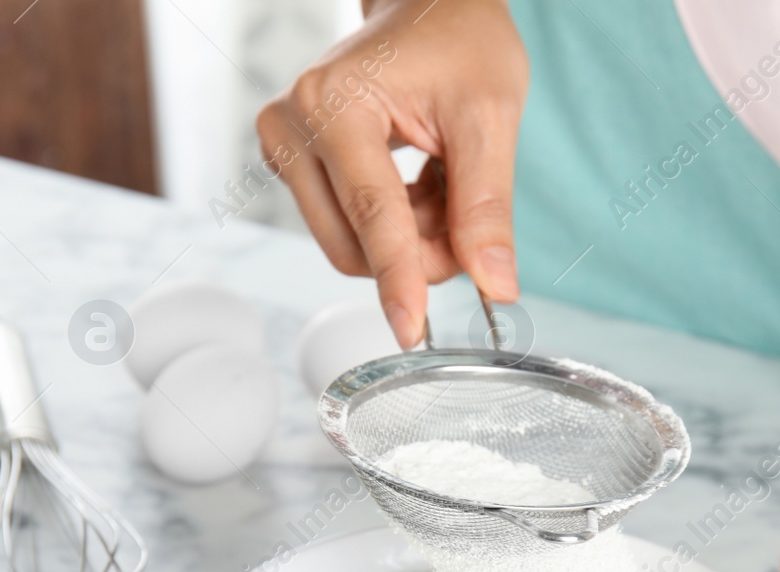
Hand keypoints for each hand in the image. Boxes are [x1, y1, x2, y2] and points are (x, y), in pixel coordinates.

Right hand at [258, 0, 526, 347]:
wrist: (431, 7)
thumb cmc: (461, 43)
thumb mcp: (491, 118)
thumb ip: (487, 207)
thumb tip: (494, 287)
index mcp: (336, 104)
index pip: (373, 215)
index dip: (400, 279)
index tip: (412, 331)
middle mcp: (293, 125)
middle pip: (354, 245)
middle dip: (420, 253)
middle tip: (466, 214)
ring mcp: (285, 144)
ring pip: (352, 246)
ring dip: (412, 240)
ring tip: (444, 183)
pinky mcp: (293, 162)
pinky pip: (348, 229)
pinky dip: (398, 226)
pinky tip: (422, 183)